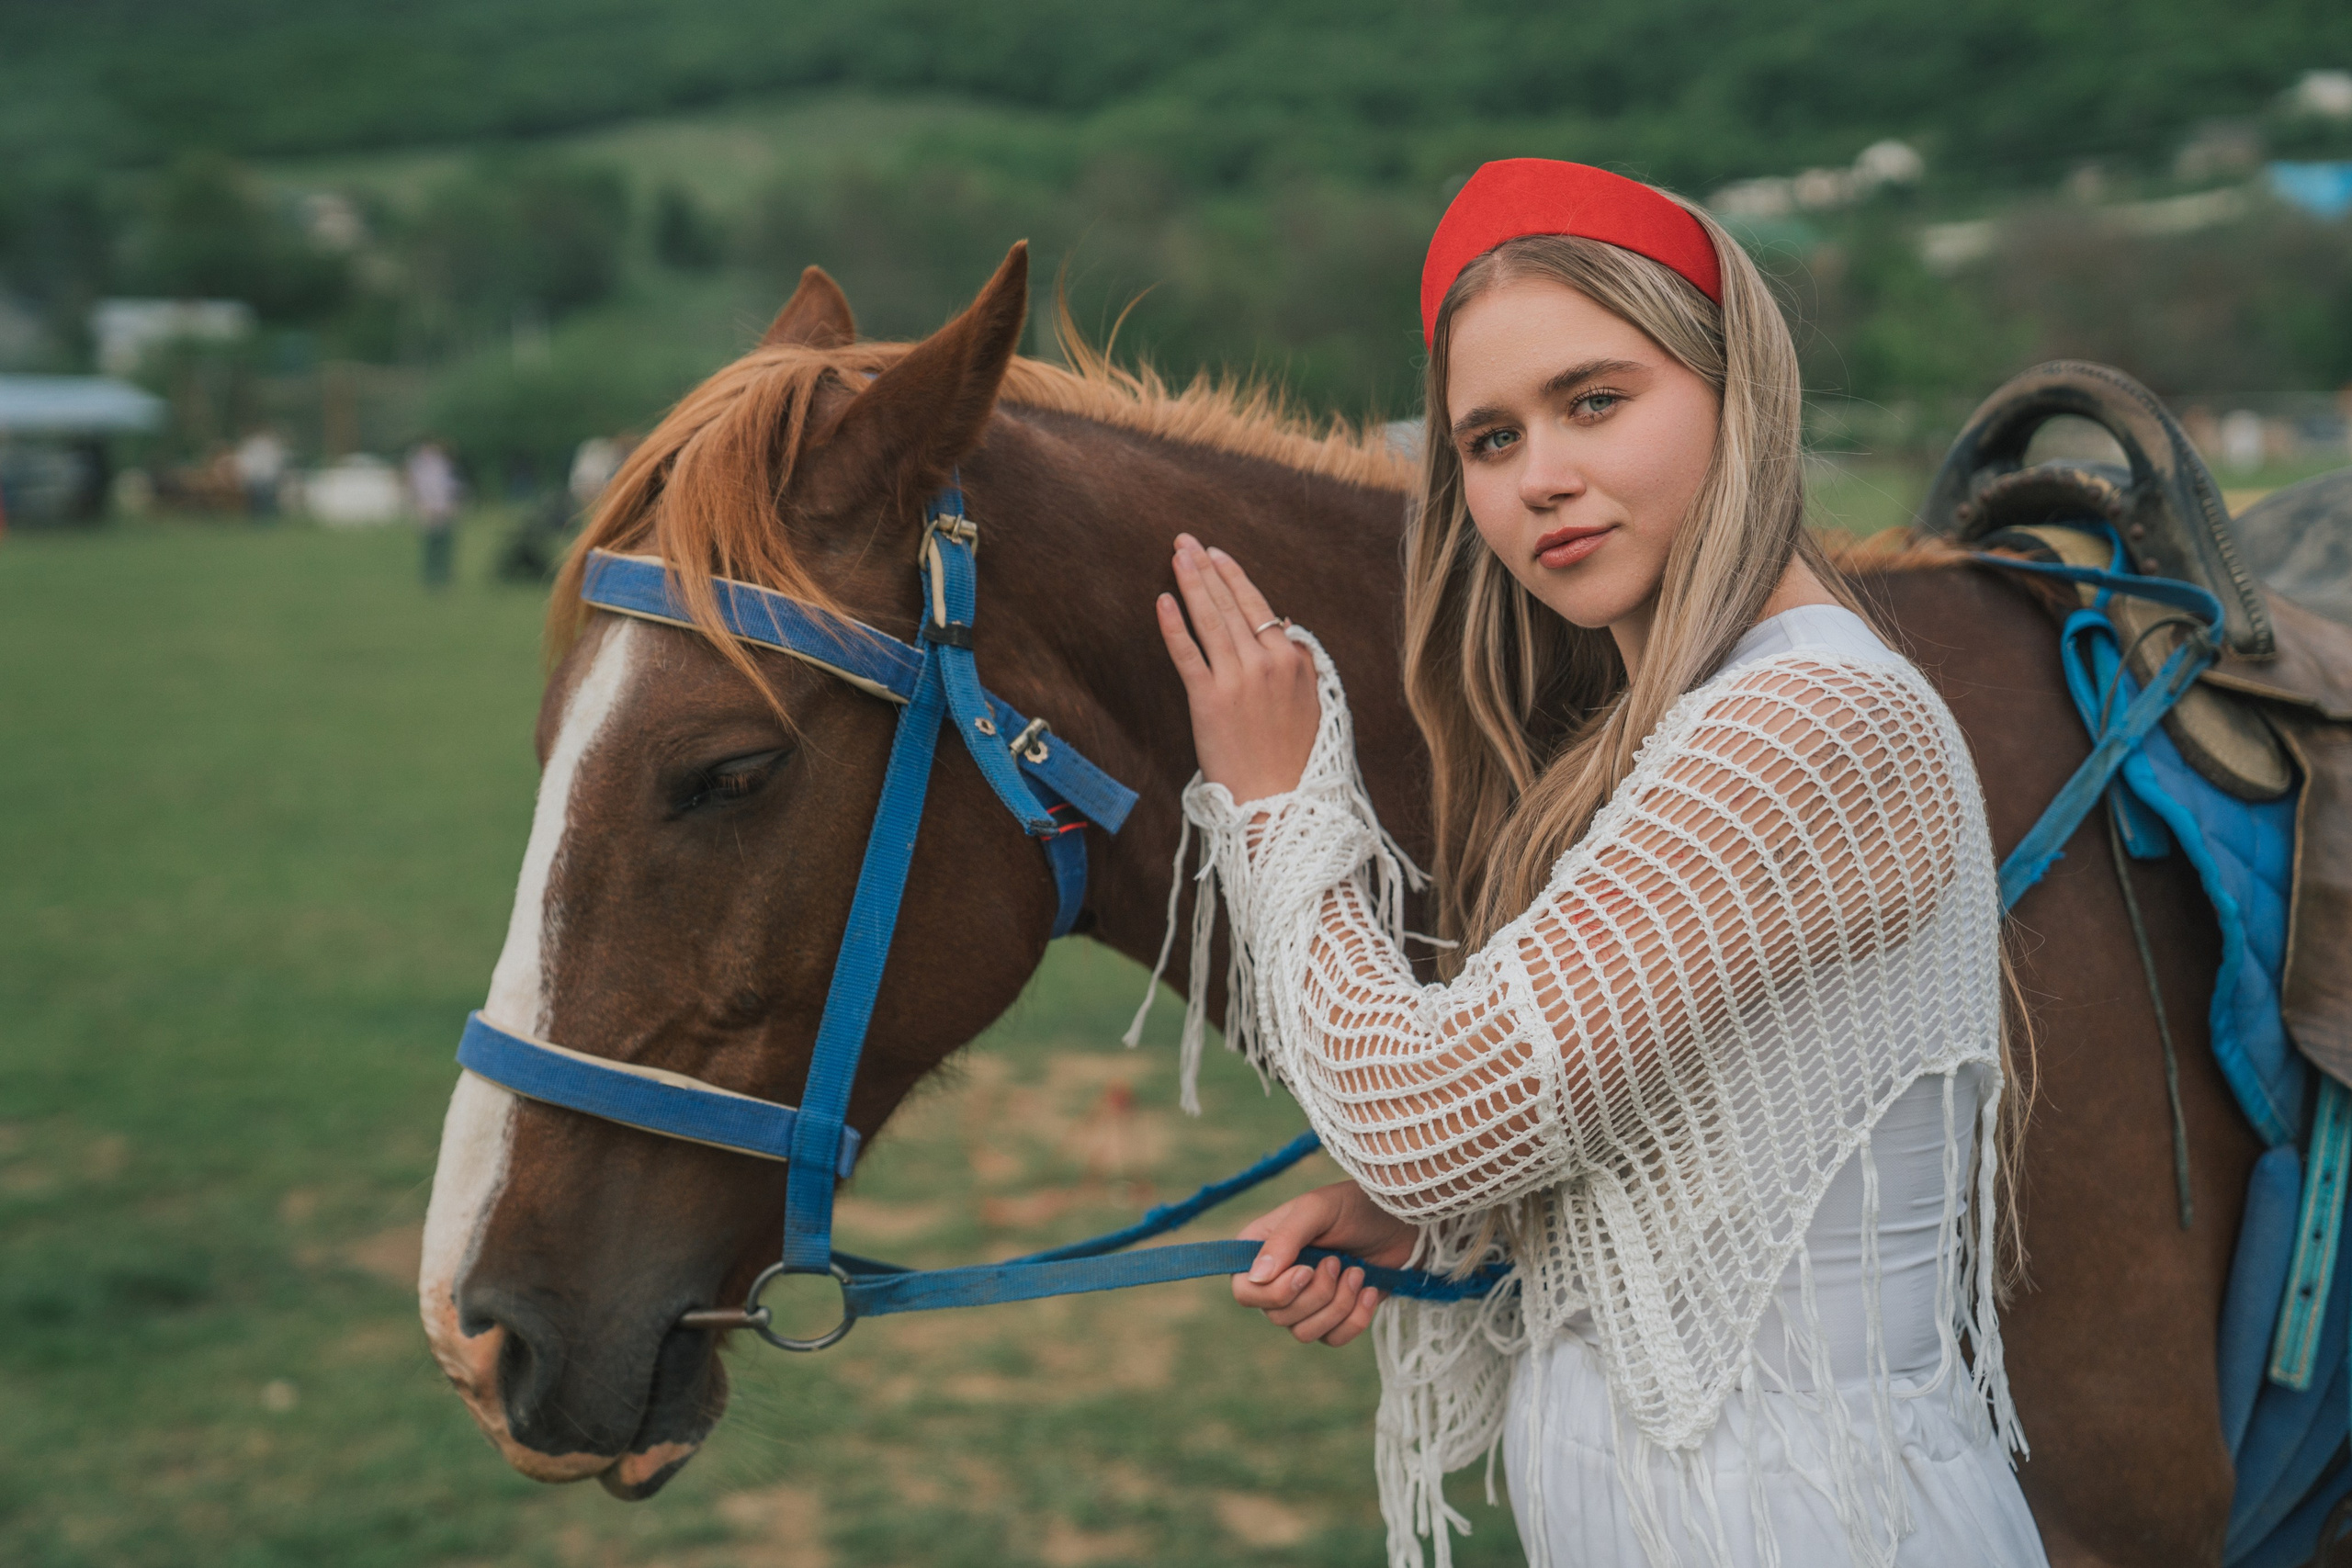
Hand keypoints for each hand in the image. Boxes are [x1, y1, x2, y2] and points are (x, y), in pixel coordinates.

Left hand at [1155, 534, 1319, 802]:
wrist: (1281, 801)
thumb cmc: (1295, 758)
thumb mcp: (1310, 702)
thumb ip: (1297, 662)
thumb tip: (1283, 626)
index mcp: (1293, 661)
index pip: (1259, 606)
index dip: (1234, 578)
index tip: (1217, 554)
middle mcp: (1267, 663)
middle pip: (1231, 604)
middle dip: (1207, 568)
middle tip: (1185, 540)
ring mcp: (1238, 680)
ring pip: (1211, 619)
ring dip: (1191, 582)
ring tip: (1176, 556)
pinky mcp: (1210, 701)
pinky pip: (1188, 654)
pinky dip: (1174, 626)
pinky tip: (1162, 600)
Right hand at [1232, 1180, 1416, 1346]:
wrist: (1399, 1222)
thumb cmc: (1353, 1206)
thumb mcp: (1316, 1210)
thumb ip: (1284, 1239)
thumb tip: (1256, 1277)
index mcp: (1261, 1250)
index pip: (1245, 1291)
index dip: (1273, 1292)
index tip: (1305, 1271)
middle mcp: (1277, 1280)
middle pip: (1277, 1316)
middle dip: (1317, 1294)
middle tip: (1338, 1262)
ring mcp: (1304, 1302)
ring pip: (1304, 1332)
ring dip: (1337, 1305)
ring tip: (1357, 1273)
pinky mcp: (1333, 1317)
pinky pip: (1332, 1339)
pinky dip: (1354, 1319)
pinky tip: (1369, 1291)